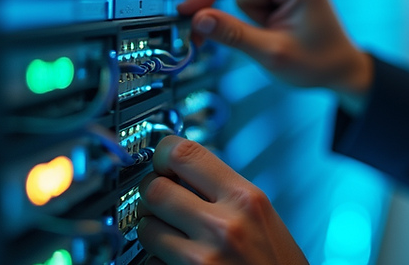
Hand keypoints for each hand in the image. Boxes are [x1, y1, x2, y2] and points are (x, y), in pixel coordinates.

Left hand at [137, 136, 308, 264]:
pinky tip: (177, 261)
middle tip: (164, 202)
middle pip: (154, 188)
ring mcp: (202, 259)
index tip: (163, 161)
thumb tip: (183, 170)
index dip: (164, 154)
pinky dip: (157, 260)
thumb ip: (225, 191)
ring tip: (172, 235)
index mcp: (247, 199)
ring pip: (145, 227)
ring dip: (152, 230)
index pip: (184, 153)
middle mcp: (224, 226)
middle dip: (154, 195)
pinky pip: (151, 262)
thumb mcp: (263, 217)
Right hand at [176, 0, 372, 99]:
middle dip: (235, 14)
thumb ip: (233, 34)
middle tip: (233, 42)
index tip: (185, 11)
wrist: (341, 68)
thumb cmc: (317, 62)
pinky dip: (257, 18)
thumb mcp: (271, 53)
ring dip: (251, 19)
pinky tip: (277, 31)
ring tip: (275, 37)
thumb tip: (198, 19)